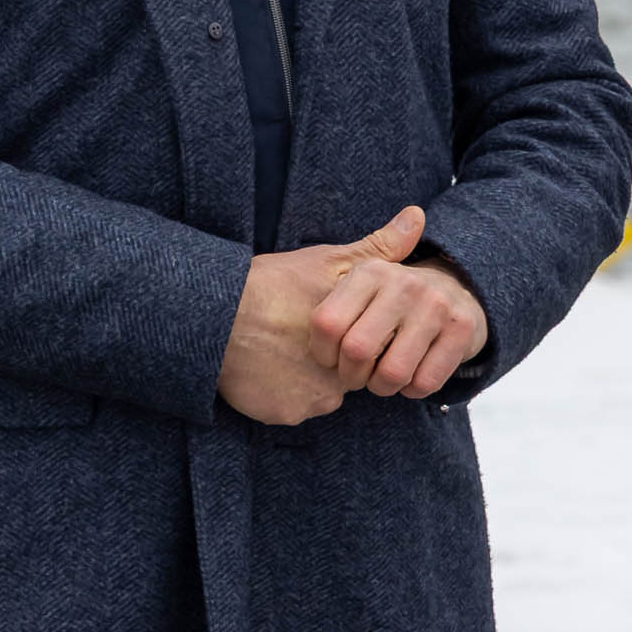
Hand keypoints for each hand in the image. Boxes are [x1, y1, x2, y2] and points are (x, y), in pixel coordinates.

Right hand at [217, 209, 433, 426]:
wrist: (214, 316)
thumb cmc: (271, 285)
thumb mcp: (327, 261)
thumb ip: (376, 248)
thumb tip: (417, 217)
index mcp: (355, 341)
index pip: (365, 351)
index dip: (347, 338)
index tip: (321, 324)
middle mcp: (340, 379)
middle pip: (344, 377)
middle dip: (328, 363)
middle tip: (294, 335)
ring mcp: (311, 400)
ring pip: (317, 395)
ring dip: (303, 380)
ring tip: (276, 349)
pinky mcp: (283, 414)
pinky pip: (288, 408)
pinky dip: (278, 394)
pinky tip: (263, 368)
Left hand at [310, 207, 486, 397]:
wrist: (457, 291)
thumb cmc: (393, 298)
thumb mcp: (364, 283)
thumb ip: (337, 284)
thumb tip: (354, 243)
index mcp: (370, 271)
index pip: (327, 324)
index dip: (324, 354)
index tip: (333, 358)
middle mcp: (404, 284)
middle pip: (357, 351)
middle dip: (352, 376)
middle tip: (358, 375)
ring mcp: (436, 305)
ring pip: (393, 373)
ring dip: (382, 387)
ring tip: (382, 378)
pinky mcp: (462, 329)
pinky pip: (424, 382)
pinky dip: (412, 390)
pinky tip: (411, 376)